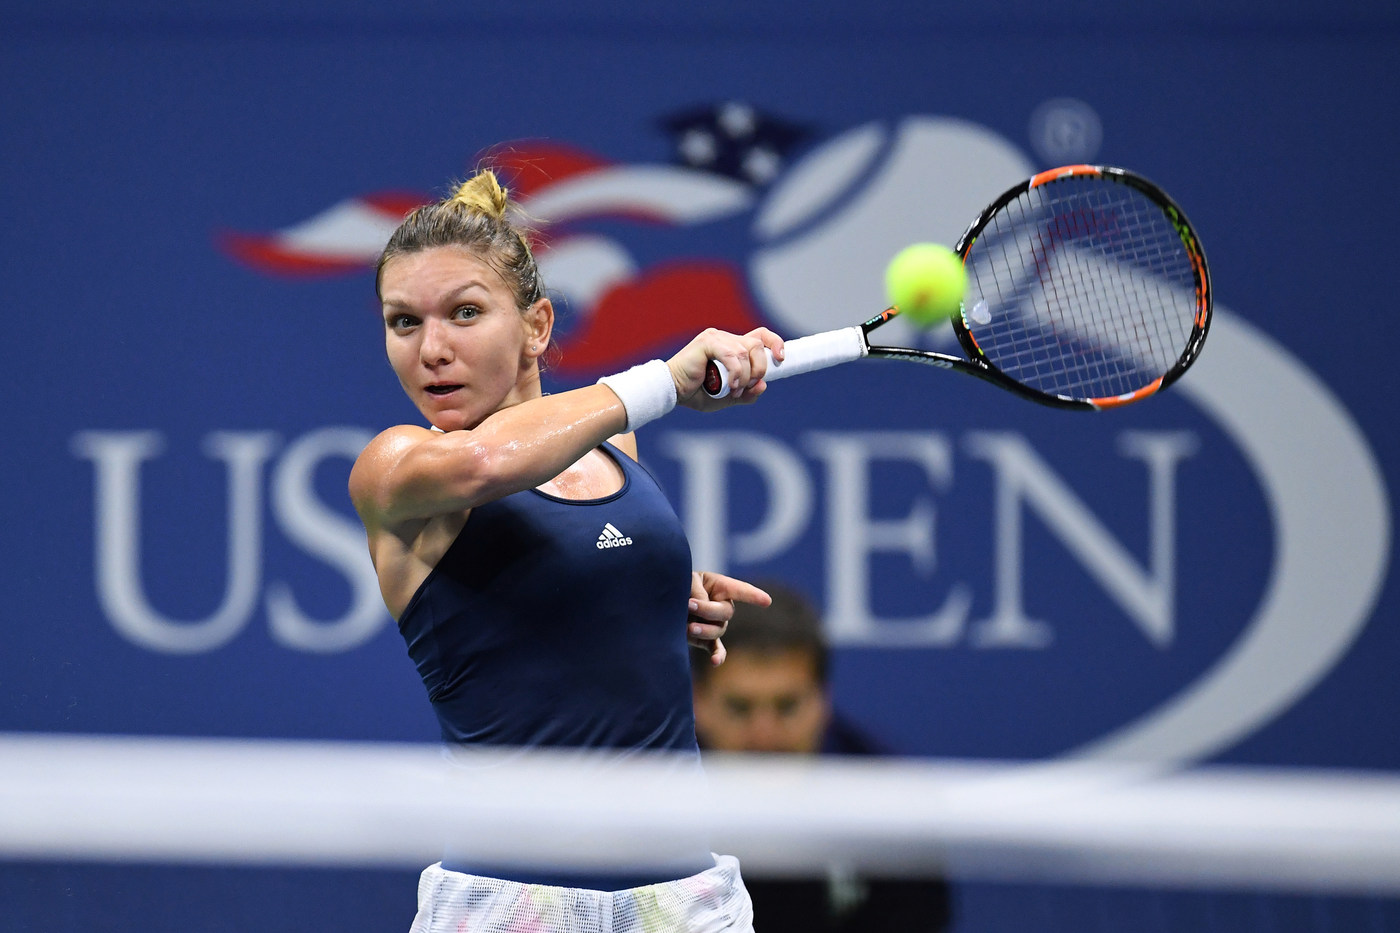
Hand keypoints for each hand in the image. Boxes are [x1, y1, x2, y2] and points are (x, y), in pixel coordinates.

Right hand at [667, 328, 784, 411]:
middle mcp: (726, 338)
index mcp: (733, 347)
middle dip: (760, 368)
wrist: (673, 392)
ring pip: (745, 352)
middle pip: (757, 344)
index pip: (760, 336)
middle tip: (747, 386)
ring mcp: (716, 338)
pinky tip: (729, 386)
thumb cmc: (696, 393)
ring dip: (745, 376)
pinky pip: (732, 355)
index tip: (781, 359)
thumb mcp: (727, 398)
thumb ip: (746, 394)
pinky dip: (735, 373)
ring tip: (733, 391)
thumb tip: (763, 386)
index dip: (775, 343)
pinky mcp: (707, 342)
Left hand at [687, 571, 772, 666]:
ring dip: (703, 629)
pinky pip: (716, 649)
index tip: (767, 601)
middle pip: (725, 613)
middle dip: (707, 610)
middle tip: (689, 605)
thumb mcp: (687, 580)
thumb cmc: (678, 585)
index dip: (753, 596)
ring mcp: (716, 624)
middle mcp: (722, 606)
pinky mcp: (705, 640)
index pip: (741, 590)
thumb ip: (698, 591)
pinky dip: (717, 656)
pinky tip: (716, 662)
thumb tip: (704, 608)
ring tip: (689, 627)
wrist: (663, 602)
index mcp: (720, 586)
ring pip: (717, 630)